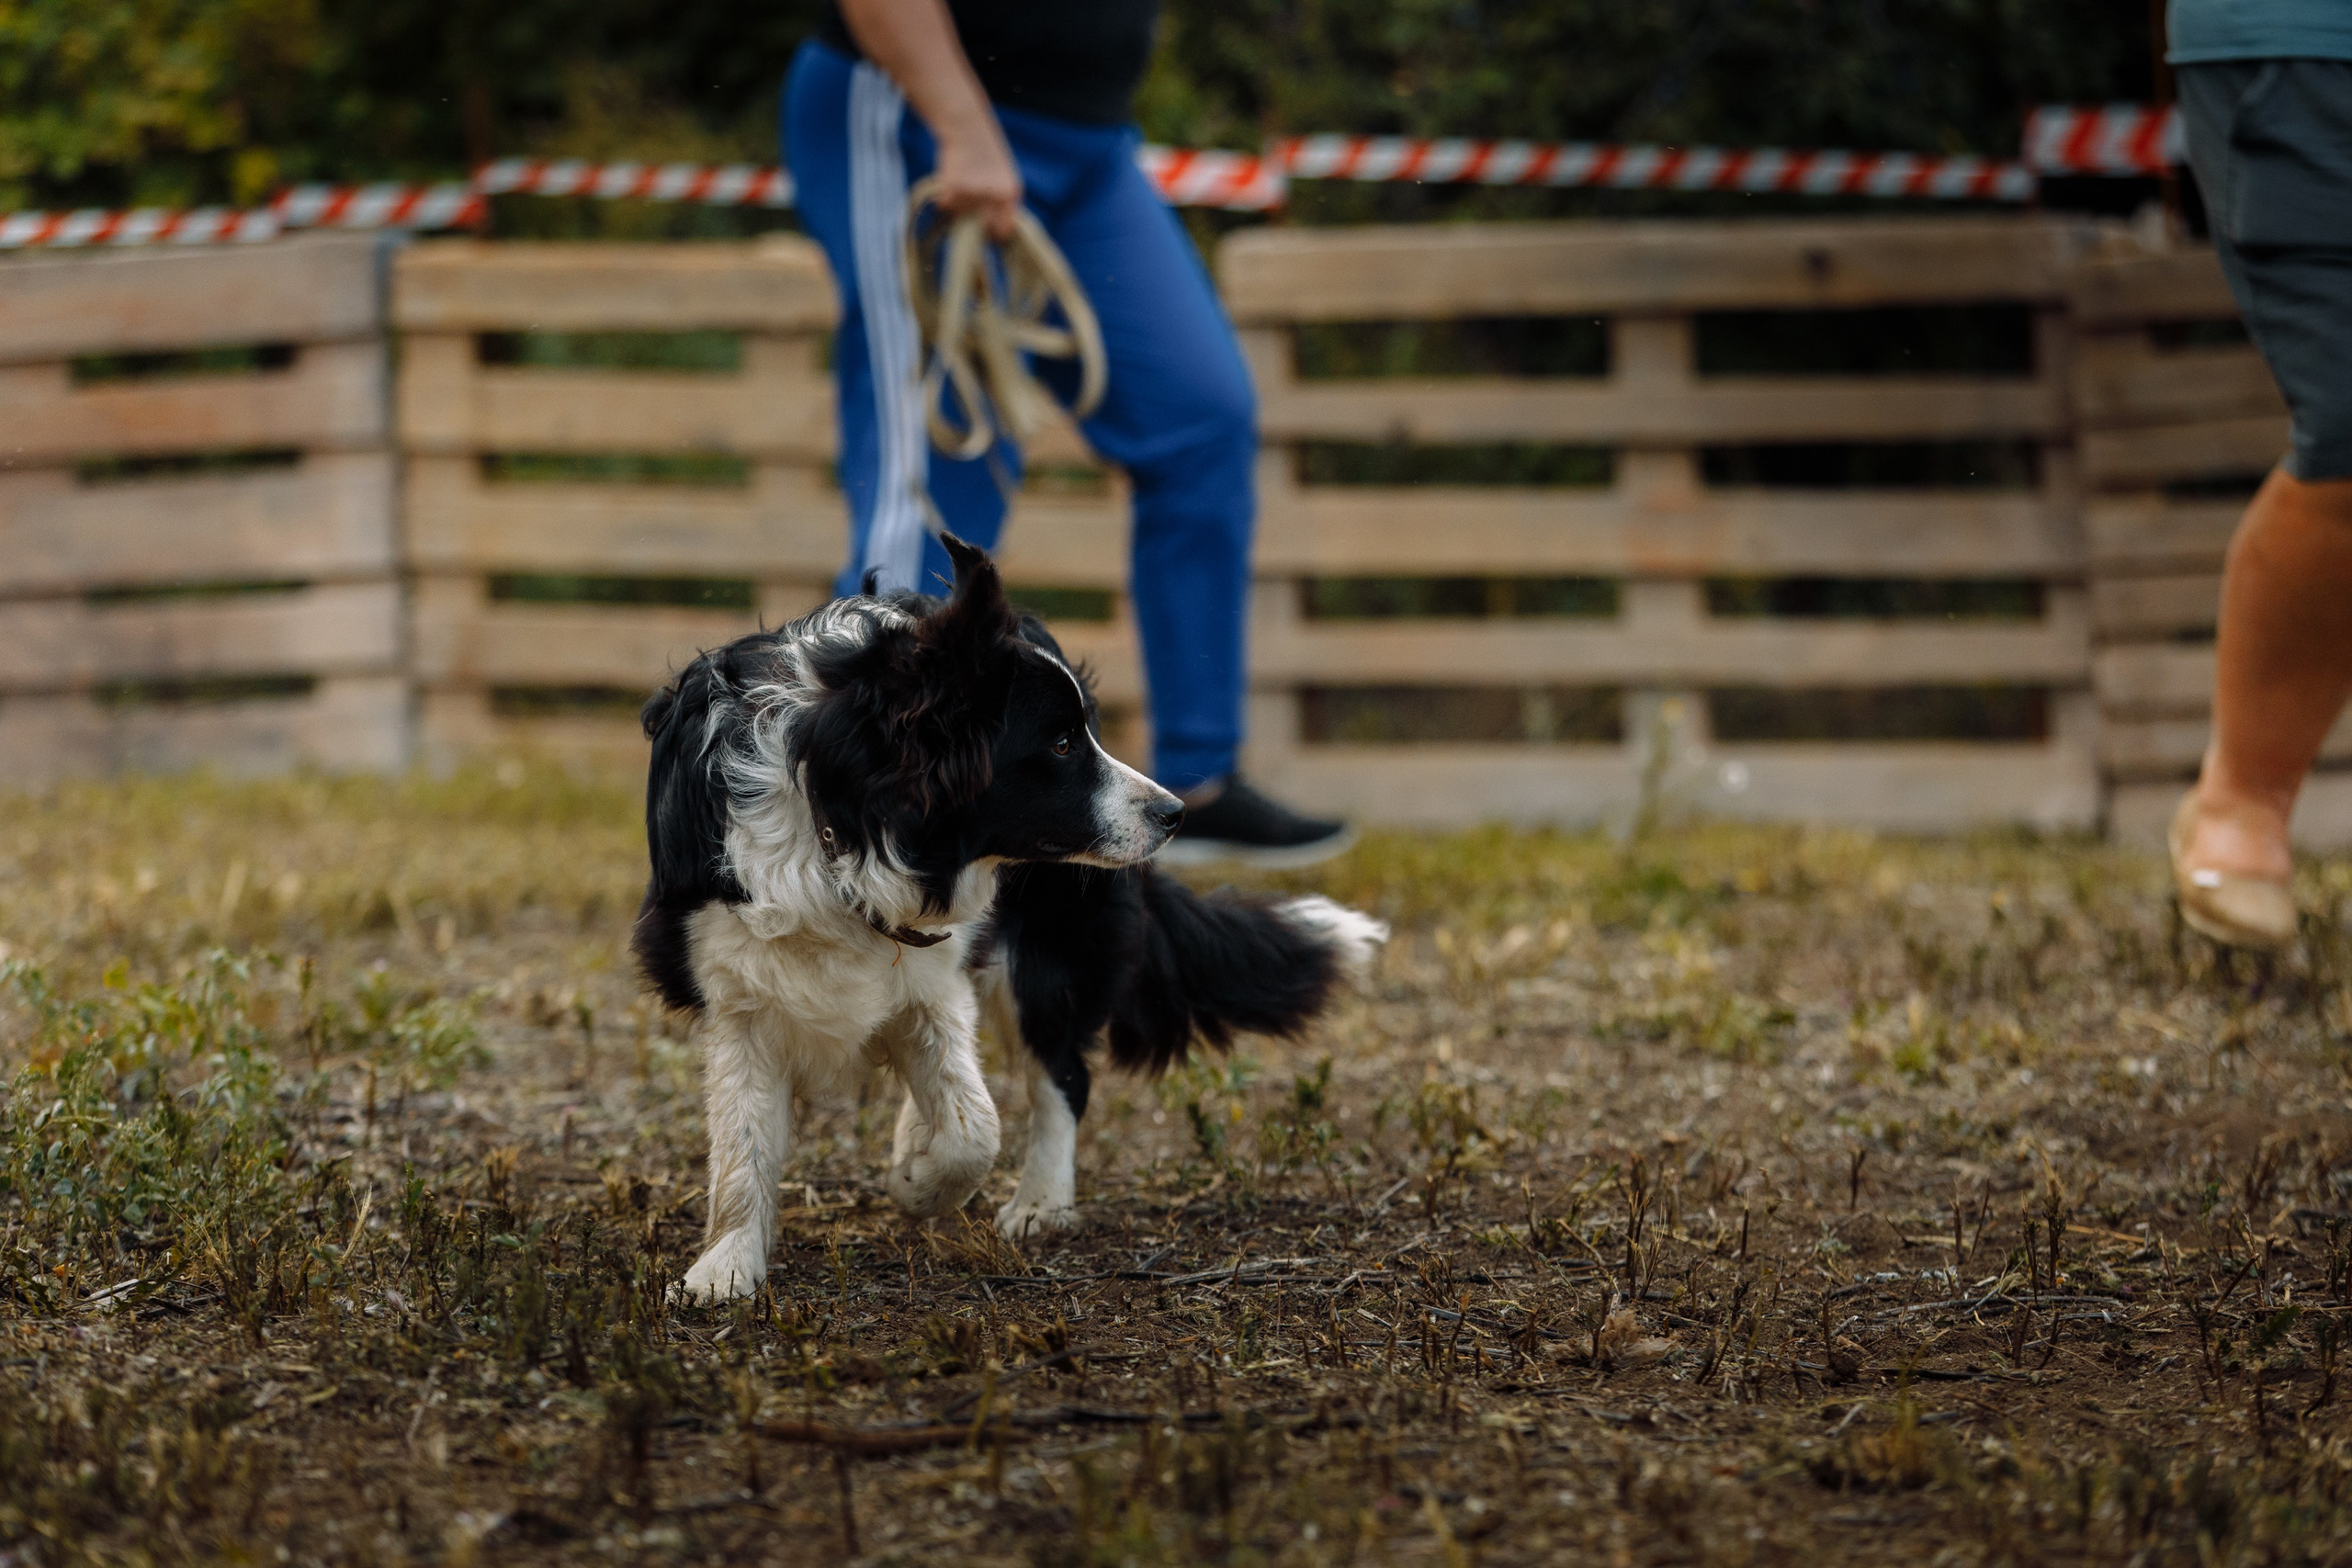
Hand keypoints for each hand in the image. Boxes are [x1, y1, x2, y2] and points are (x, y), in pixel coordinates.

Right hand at [932, 119, 1021, 240]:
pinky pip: (946, 206)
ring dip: (957, 207)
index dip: (994, 235)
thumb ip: (1001, 201)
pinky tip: (950, 179)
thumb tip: (993, 231)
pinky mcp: (954, 188)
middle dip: (974, 227)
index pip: (1005, 229)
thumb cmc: (984, 151)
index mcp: (1011, 193)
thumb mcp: (1003, 176)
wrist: (966, 126)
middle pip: (982, 228)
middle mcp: (995, 196)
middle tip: (968, 214)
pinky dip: (944, 197)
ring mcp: (974, 193)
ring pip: (960, 216)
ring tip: (961, 183)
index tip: (986, 235)